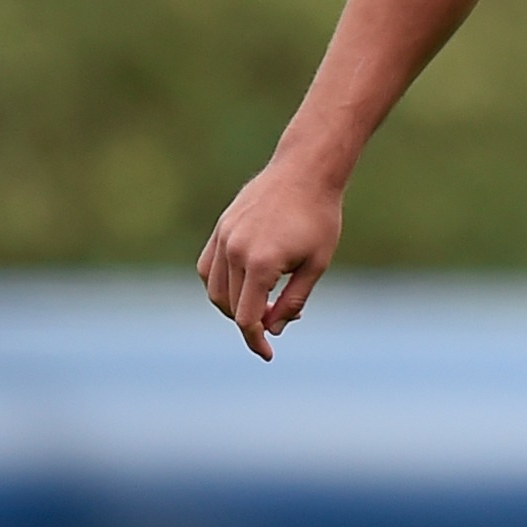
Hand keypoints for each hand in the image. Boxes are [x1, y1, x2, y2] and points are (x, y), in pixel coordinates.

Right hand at [197, 159, 344, 359]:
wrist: (305, 172)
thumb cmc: (319, 218)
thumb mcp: (316, 265)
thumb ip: (293, 301)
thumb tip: (272, 328)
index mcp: (262, 264)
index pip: (248, 318)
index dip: (257, 340)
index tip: (267, 354)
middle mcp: (235, 251)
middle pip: (231, 306)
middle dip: (252, 321)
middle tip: (280, 316)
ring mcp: (223, 237)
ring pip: (214, 289)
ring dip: (233, 305)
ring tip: (264, 302)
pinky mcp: (220, 228)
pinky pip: (207, 268)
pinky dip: (219, 284)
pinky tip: (243, 284)